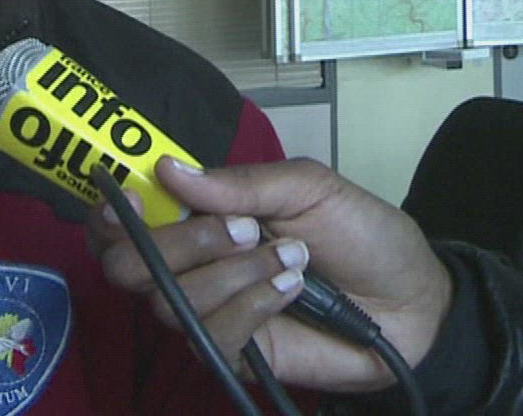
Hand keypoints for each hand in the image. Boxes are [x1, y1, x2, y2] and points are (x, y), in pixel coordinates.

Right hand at [87, 156, 452, 392]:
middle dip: (177, 243)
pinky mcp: (232, 352)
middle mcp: (189, 265)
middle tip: (241, 229)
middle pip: (124, 266)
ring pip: (169, 298)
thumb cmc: (362, 236)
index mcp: (196, 217)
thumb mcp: (309, 187)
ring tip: (289, 259)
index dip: (109, 211)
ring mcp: (207, 310)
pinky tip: (289, 290)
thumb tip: (167, 170)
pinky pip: (211, 332)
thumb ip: (239, 183)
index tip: (128, 197)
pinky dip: (251, 304)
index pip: (122, 219)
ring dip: (231, 273)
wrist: (413, 302)